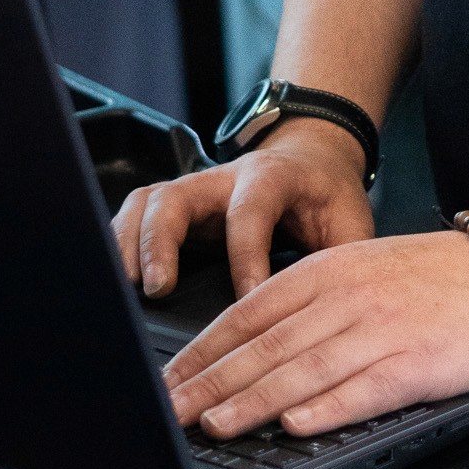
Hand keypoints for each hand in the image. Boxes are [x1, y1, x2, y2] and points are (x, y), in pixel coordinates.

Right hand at [112, 120, 374, 300]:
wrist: (314, 157)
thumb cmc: (329, 196)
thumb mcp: (349, 222)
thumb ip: (342, 261)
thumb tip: (334, 312)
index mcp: (273, 178)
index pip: (251, 212)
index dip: (245, 258)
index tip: (245, 302)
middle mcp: (226, 178)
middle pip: (178, 196)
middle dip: (162, 242)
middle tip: (159, 289)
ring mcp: (197, 189)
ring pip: (149, 203)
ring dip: (132, 245)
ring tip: (129, 291)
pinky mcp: (179, 205)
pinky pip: (137, 214)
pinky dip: (121, 244)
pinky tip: (119, 282)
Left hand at [163, 229, 468, 438]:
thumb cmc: (437, 273)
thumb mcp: (365, 265)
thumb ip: (312, 297)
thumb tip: (251, 338)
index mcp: (334, 267)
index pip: (252, 309)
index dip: (207, 347)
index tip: (171, 378)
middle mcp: (351, 295)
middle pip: (269, 343)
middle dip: (213, 380)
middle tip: (171, 410)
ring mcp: (383, 329)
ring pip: (305, 368)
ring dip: (255, 400)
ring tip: (215, 424)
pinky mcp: (416, 364)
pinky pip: (362, 389)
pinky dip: (325, 409)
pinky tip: (294, 424)